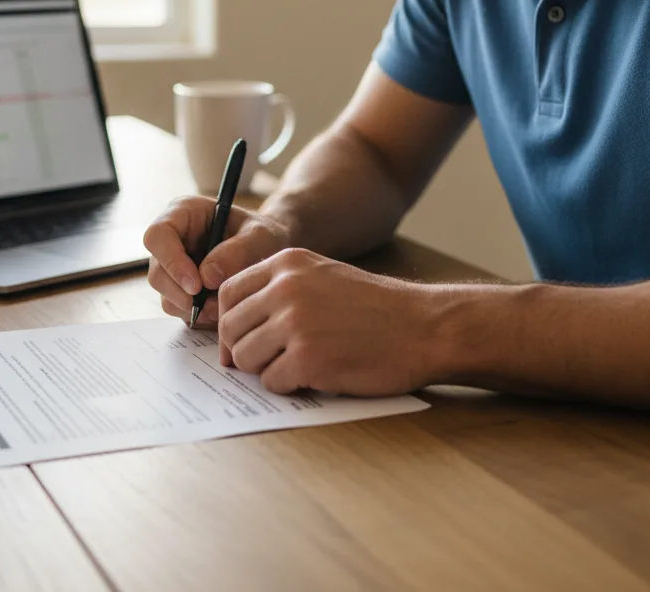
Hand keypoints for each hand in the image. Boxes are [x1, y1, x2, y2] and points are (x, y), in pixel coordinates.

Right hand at [143, 197, 292, 326]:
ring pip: (165, 295)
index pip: (158, 235)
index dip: (171, 261)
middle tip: (213, 305)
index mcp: (183, 213)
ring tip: (224, 305)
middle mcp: (172, 239)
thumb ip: (236, 251)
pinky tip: (221, 308)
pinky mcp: (180, 289)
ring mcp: (173, 266)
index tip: (197, 284)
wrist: (270, 251)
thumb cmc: (263, 235)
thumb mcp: (259, 236)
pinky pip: (178, 309)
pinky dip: (198, 315)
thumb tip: (207, 277)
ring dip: (193, 307)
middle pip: (157, 272)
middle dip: (182, 293)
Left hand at [217, 247, 445, 394]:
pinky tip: (310, 378)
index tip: (237, 339)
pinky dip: (285, 386)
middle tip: (260, 363)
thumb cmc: (375, 307)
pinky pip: (270, 381)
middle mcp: (285, 288)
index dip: (227, 320)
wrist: (422, 327)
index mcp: (286, 264)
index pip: (228, 291)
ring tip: (290, 368)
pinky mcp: (307, 358)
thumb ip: (280, 289)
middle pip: (230, 326)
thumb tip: (236, 322)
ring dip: (262, 369)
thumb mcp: (322, 275)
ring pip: (244, 356)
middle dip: (240, 349)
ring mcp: (294, 323)